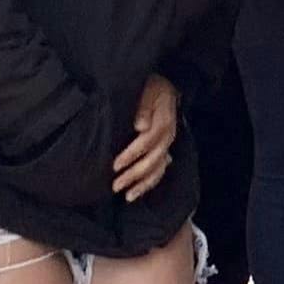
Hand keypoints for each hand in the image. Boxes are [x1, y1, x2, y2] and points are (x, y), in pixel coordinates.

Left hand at [111, 75, 179, 200]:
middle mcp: (168, 136)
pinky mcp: (164, 150)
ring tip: (127, 196)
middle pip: (153, 160)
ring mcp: (167, 145)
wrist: (165, 87)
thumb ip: (144, 107)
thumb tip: (141, 125)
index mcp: (163, 121)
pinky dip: (149, 183)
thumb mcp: (147, 90)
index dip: (132, 154)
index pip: (148, 141)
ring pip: (158, 169)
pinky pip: (160, 171)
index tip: (115, 164)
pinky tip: (137, 192)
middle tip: (116, 185)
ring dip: (143, 184)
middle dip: (134, 174)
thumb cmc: (151, 88)